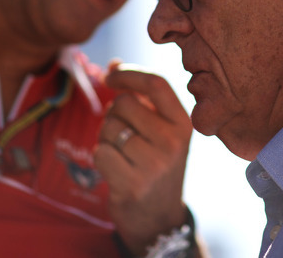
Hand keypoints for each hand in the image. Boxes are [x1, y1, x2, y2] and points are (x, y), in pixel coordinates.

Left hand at [94, 62, 192, 255]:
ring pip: (109, 127)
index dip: (129, 73)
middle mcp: (173, 142)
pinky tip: (116, 169)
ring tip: (122, 154)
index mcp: (183, 123)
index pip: (156, 83)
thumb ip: (140, 96)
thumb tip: (113, 64)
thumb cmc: (155, 163)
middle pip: (124, 103)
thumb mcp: (159, 130)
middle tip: (123, 134)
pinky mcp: (132, 183)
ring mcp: (154, 164)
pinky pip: (100, 152)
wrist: (158, 217)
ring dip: (106, 137)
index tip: (109, 75)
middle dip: (113, 114)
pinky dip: (101, 157)